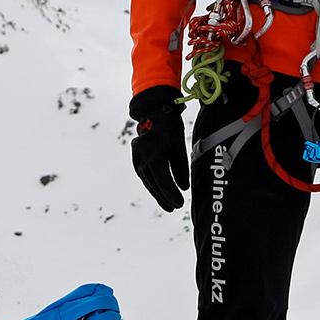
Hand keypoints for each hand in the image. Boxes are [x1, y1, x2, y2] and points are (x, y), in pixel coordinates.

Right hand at [130, 85, 188, 210]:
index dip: (171, 193)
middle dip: (164, 196)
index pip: (163, 179)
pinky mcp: (135, 158)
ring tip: (168, 206)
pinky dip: (152, 184)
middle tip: (175, 208)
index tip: (180, 204)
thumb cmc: (170, 127)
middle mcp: (142, 157)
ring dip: (157, 193)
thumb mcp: (179, 145)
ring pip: (147, 180)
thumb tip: (184, 187)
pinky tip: (160, 193)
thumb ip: (181, 167)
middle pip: (153, 182)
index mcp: (154, 153)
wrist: (153, 111)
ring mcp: (136, 157)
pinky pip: (144, 175)